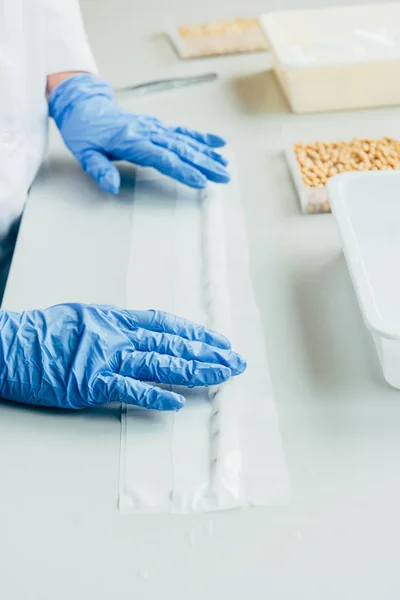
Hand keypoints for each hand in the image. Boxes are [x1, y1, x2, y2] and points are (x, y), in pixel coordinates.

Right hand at [0, 304, 245, 409]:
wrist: (10, 344)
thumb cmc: (43, 332)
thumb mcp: (84, 317)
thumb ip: (114, 326)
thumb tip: (139, 335)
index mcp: (116, 318)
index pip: (166, 324)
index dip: (195, 332)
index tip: (218, 340)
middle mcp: (117, 335)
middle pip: (171, 344)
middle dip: (206, 353)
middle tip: (234, 361)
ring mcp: (105, 358)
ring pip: (159, 363)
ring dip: (193, 371)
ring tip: (221, 376)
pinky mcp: (90, 382)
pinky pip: (128, 389)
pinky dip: (153, 395)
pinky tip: (176, 401)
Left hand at [48, 74, 229, 193]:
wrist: (83, 105)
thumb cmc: (84, 131)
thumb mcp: (84, 153)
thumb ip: (99, 169)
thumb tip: (111, 186)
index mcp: (131, 140)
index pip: (162, 158)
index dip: (182, 170)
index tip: (199, 181)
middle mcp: (147, 132)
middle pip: (181, 149)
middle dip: (204, 164)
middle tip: (222, 176)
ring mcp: (154, 128)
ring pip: (185, 141)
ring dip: (207, 154)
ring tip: (224, 165)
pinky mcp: (157, 126)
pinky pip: (182, 131)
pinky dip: (201, 137)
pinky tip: (217, 143)